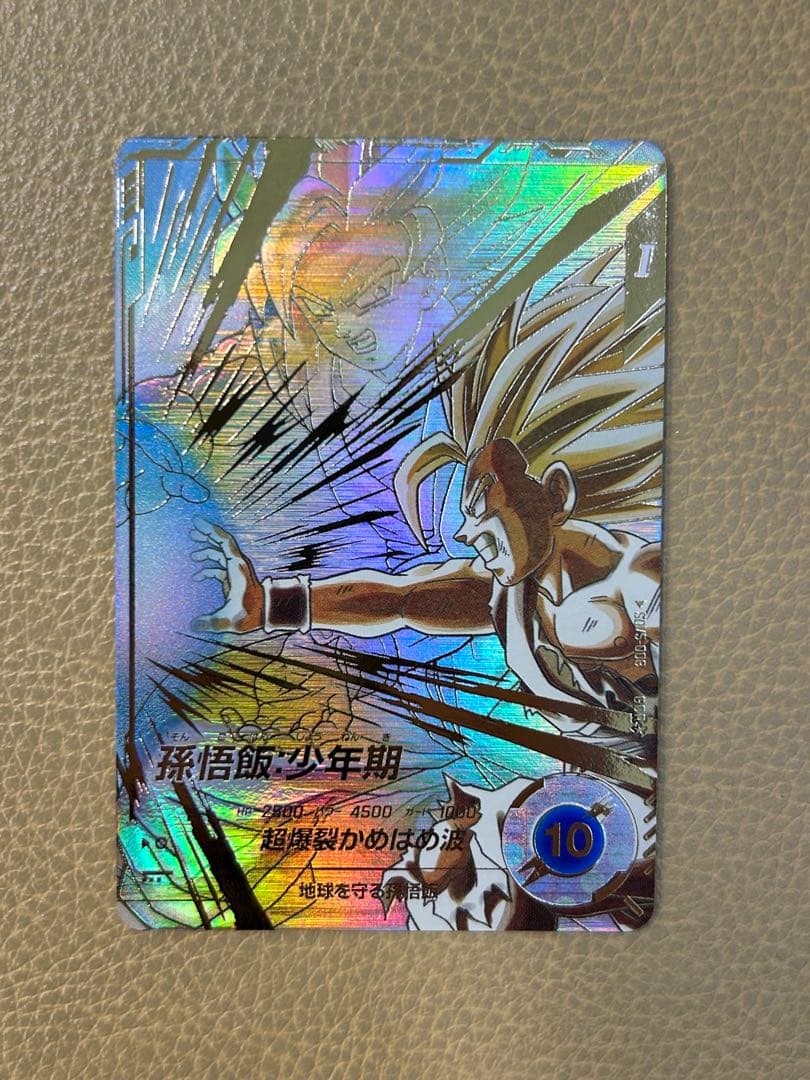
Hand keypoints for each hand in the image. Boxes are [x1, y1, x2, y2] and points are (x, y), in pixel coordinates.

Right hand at [189, 517, 262, 632]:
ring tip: (192, 555)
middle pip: (221, 543)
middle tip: (192, 530)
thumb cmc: (251, 614)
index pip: (224, 541)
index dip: (210, 530)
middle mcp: (237, 565)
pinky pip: (219, 568)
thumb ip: (209, 623)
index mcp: (236, 567)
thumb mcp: (229, 619)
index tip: (198, 522)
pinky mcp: (234, 579)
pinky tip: (197, 576)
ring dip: (206, 552)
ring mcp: (236, 571)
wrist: (268, 614)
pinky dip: (208, 569)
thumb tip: (193, 625)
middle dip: (207, 535)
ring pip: (220, 555)